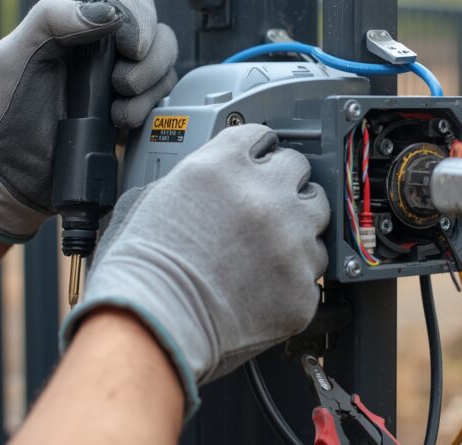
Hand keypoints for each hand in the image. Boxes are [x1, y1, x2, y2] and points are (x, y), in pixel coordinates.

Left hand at [0, 0, 177, 242]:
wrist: (11, 174)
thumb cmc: (3, 113)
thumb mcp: (12, 55)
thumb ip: (50, 18)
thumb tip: (108, 13)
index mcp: (69, 21)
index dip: (131, 8)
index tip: (126, 42)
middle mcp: (100, 43)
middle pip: (151, 19)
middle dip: (148, 48)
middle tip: (124, 78)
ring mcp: (120, 74)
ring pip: (164, 55)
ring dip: (149, 79)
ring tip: (117, 105)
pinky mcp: (133, 105)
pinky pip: (163, 92)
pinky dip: (148, 105)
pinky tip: (121, 120)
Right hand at [59, 124, 330, 417]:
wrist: (153, 326)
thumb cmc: (144, 271)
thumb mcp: (158, 196)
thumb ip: (201, 176)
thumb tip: (221, 178)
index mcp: (224, 165)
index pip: (260, 135)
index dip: (257, 150)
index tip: (259, 159)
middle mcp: (264, 195)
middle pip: (298, 168)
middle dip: (282, 183)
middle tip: (265, 204)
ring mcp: (290, 241)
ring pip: (317, 216)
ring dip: (298, 224)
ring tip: (270, 244)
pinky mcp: (303, 285)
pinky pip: (314, 268)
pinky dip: (295, 273)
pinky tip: (266, 281)